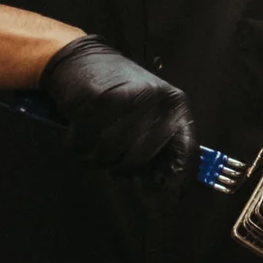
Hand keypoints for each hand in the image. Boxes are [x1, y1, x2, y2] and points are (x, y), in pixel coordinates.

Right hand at [38, 36, 194, 177]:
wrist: (81, 58)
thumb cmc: (118, 90)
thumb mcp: (148, 111)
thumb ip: (159, 142)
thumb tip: (166, 186)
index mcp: (174, 105)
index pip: (186, 151)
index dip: (178, 182)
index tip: (168, 204)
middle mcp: (154, 102)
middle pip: (139, 161)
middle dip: (121, 166)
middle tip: (112, 154)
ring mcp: (125, 101)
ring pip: (108, 155)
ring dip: (95, 155)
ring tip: (94, 137)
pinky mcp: (94, 102)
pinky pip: (82, 145)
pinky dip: (76, 144)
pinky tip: (80, 128)